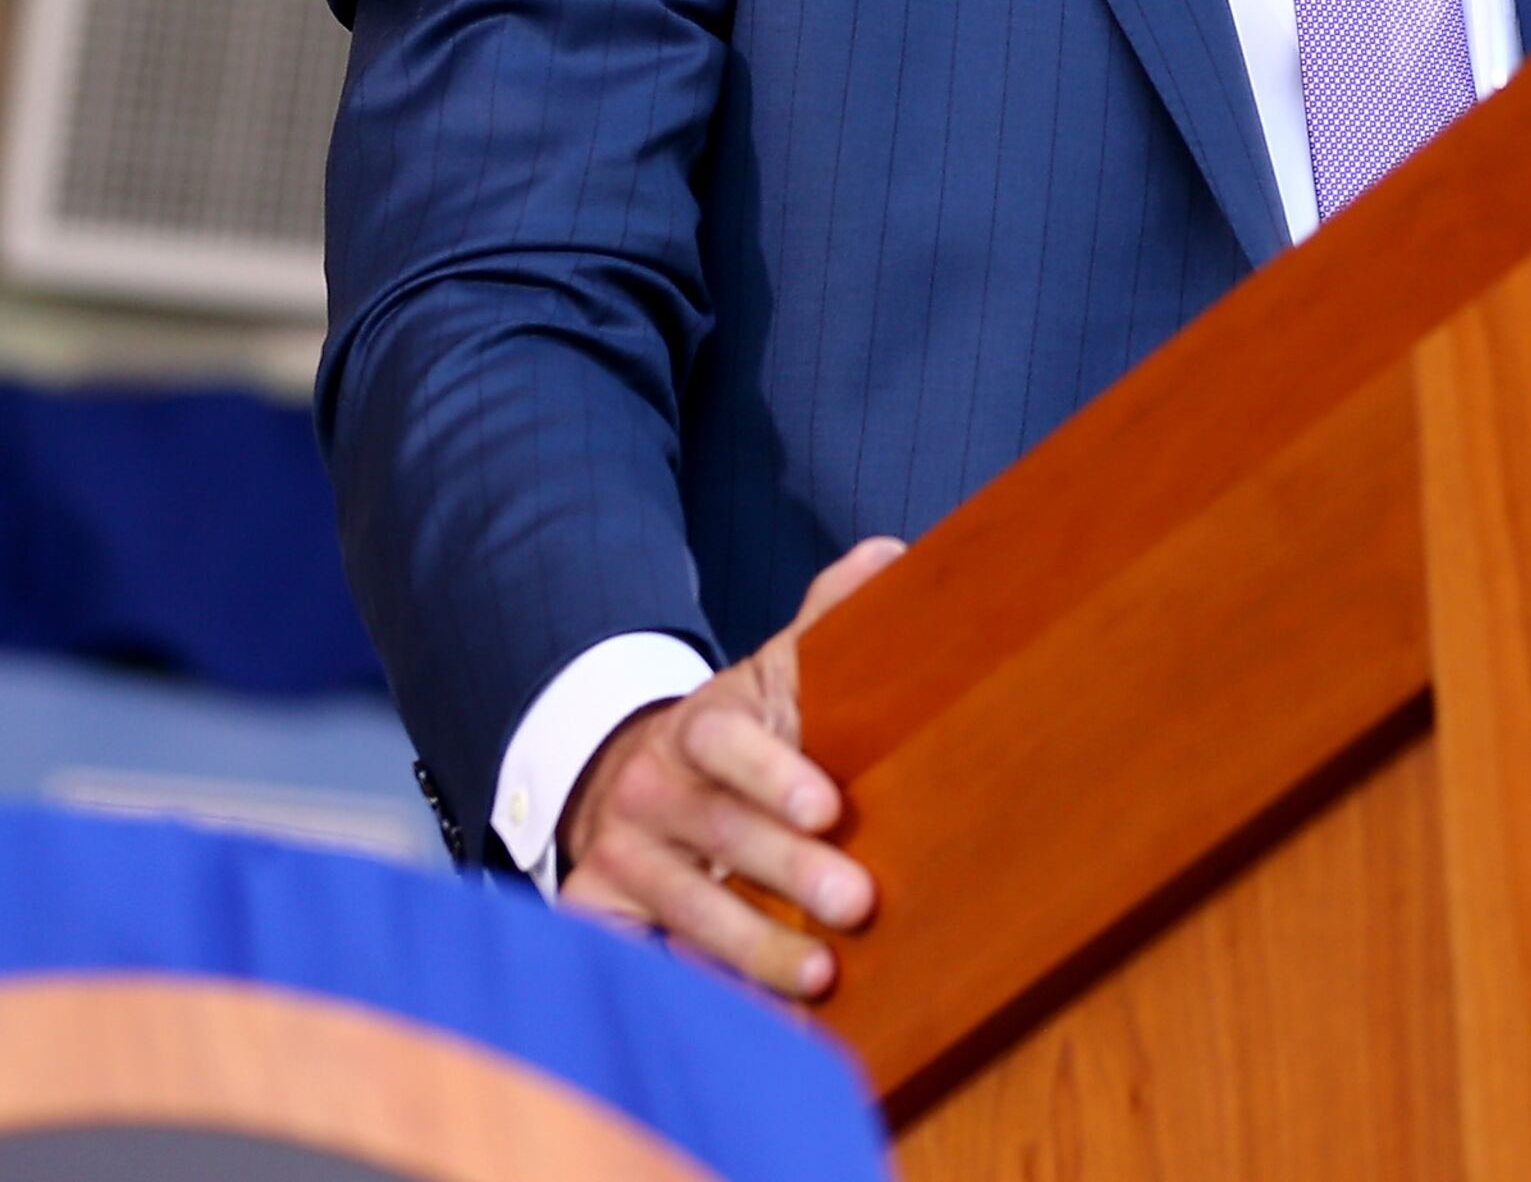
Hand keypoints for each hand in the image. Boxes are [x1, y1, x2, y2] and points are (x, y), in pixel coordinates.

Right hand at [557, 537, 904, 996]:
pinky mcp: (595, 911)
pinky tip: (748, 1019)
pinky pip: (641, 957)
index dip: (777, 773)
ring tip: (822, 976)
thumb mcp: (777, 672)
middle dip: (788, 870)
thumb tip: (889, 556)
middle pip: (717, 833)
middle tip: (857, 903)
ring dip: (752, 944)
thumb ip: (828, 619)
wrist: (632, 775)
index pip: (730, 743)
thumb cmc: (737, 732)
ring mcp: (618, 854)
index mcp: (700, 724)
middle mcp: (650, 790)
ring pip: (683, 904)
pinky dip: (692, 989)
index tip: (831, 805)